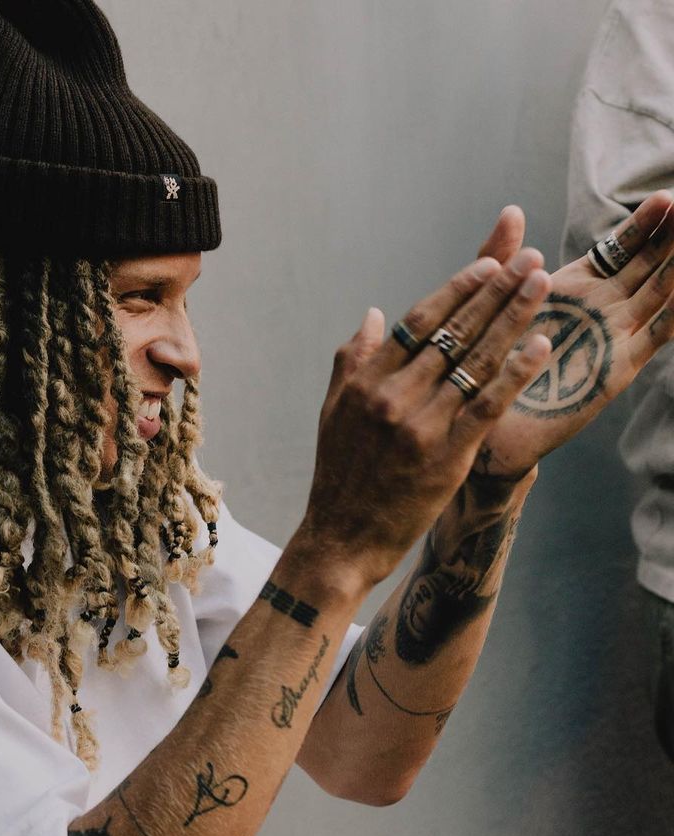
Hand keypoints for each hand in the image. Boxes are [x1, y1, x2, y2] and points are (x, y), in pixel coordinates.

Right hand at [305, 252, 551, 588]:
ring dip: (513, 318)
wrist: (342, 540)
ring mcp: (421, 426)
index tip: (488, 264)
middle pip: (454, 333)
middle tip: (528, 259)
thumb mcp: (332, 414)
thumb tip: (373, 316)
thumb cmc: (339, 478)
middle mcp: (393, 397)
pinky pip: (488, 406)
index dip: (456, 289)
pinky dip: (516, 373)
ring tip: (540, 285)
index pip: (417, 322)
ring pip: (475, 361)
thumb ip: (351, 362)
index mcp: (366, 383)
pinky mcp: (446, 456)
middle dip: (495, 291)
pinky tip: (540, 345)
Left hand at [472, 192, 673, 476]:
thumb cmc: (485, 367)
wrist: (487, 427)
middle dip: (672, 236)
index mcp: (574, 289)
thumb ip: (502, 257)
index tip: (665, 196)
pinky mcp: (617, 368)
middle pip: (648, 264)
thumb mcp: (494, 303)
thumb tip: (513, 210)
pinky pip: (658, 336)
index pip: (619, 248)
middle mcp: (601, 309)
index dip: (643, 223)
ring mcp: (614, 338)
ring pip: (660, 293)